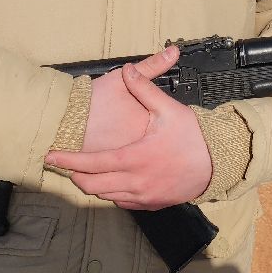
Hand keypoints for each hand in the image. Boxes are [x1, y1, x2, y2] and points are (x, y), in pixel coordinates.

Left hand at [46, 47, 212, 208]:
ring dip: (92, 185)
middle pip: (93, 186)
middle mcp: (136, 182)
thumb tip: (128, 69)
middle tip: (66, 165)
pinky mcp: (153, 204)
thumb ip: (144, 88)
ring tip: (84, 172)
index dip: (68, 161)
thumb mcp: (169, 108)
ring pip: (106, 197)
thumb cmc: (194, 136)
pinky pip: (123, 203)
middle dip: (75, 176)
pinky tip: (112, 182)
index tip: (51, 157)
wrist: (220, 163)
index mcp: (135, 158)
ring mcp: (144, 196)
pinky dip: (112, 194)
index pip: (91, 164)